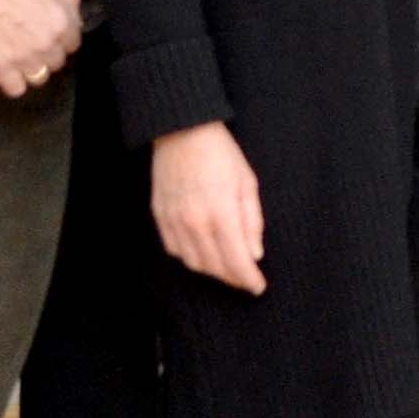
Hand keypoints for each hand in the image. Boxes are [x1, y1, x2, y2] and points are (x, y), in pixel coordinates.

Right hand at [0, 0, 84, 96]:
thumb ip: (69, 0)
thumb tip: (76, 19)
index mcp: (61, 23)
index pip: (72, 44)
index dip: (60, 39)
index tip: (50, 35)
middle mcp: (46, 44)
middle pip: (56, 62)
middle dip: (47, 54)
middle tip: (32, 44)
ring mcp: (23, 57)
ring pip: (38, 77)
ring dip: (31, 69)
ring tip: (20, 58)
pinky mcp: (0, 67)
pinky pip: (16, 88)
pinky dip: (12, 82)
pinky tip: (8, 71)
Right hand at [152, 121, 266, 292]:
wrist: (182, 131)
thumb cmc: (221, 154)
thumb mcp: (247, 183)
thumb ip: (252, 221)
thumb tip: (254, 254)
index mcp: (222, 213)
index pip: (236, 261)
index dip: (249, 279)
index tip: (258, 287)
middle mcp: (195, 222)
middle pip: (215, 267)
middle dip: (233, 278)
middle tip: (245, 279)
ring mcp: (174, 221)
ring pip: (193, 263)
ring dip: (212, 271)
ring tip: (226, 267)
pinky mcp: (160, 216)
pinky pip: (174, 250)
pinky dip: (190, 257)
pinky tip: (203, 252)